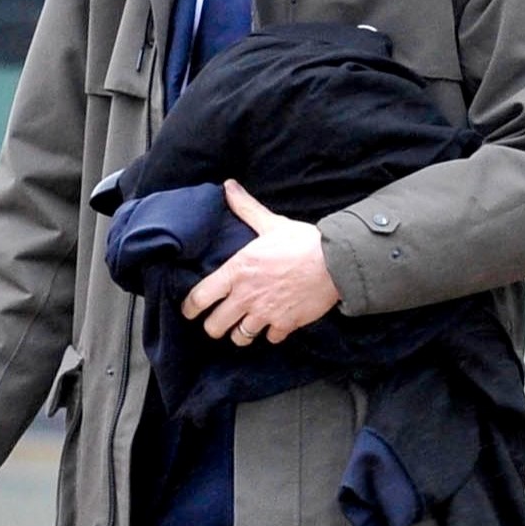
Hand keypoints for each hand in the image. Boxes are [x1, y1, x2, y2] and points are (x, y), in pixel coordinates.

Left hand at [182, 179, 340, 345]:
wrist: (334, 263)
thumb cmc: (302, 241)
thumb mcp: (270, 223)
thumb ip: (245, 208)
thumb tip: (228, 186)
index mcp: (237, 271)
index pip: (200, 298)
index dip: (189, 308)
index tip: (189, 310)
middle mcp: (246, 296)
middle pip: (214, 326)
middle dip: (213, 325)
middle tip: (219, 319)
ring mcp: (265, 314)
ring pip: (240, 337)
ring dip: (240, 332)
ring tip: (243, 324)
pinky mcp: (285, 325)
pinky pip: (270, 339)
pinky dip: (270, 334)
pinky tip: (273, 324)